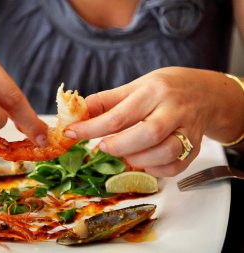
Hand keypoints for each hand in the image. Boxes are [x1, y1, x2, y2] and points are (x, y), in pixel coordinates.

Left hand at [66, 67, 242, 176]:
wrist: (204, 92)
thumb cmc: (164, 89)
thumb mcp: (135, 86)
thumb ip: (106, 101)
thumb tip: (78, 113)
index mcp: (153, 91)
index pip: (119, 115)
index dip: (90, 128)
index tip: (71, 133)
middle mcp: (174, 109)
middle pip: (146, 134)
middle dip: (117, 146)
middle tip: (103, 146)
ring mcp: (189, 130)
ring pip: (164, 153)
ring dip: (137, 160)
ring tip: (125, 153)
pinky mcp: (196, 148)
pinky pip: (175, 167)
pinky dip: (154, 169)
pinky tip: (144, 161)